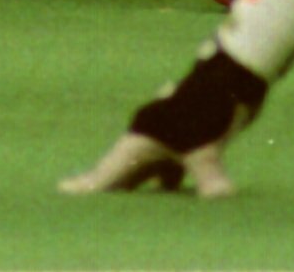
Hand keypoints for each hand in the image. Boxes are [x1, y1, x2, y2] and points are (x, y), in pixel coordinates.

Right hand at [58, 45, 268, 198]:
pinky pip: (170, 173)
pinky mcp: (186, 143)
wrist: (232, 76)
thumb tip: (221, 206)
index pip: (106, 172)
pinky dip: (169, 189)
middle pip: (121, 175)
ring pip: (145, 174)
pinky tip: (177, 206)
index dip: (86, 186)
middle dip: (109, 195)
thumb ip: (211, 184)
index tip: (61, 191)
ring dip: (140, 193)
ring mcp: (166, 142)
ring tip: (130, 217)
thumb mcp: (208, 151)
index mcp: (140, 141)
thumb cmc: (210, 107)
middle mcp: (147, 141)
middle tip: (90, 216)